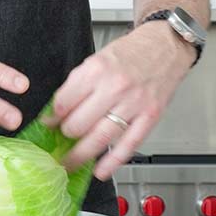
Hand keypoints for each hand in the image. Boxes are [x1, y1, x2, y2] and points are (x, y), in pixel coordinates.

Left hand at [49, 21, 194, 179]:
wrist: (166, 44)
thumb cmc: (131, 52)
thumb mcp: (97, 60)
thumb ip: (77, 86)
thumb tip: (57, 112)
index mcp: (96, 70)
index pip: (63, 103)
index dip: (52, 118)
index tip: (49, 125)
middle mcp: (114, 87)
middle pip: (78, 124)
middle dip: (65, 136)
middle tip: (61, 141)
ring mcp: (133, 104)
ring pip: (99, 138)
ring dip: (80, 156)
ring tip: (69, 164)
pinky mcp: (150, 116)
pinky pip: (128, 145)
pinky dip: (112, 162)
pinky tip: (100, 171)